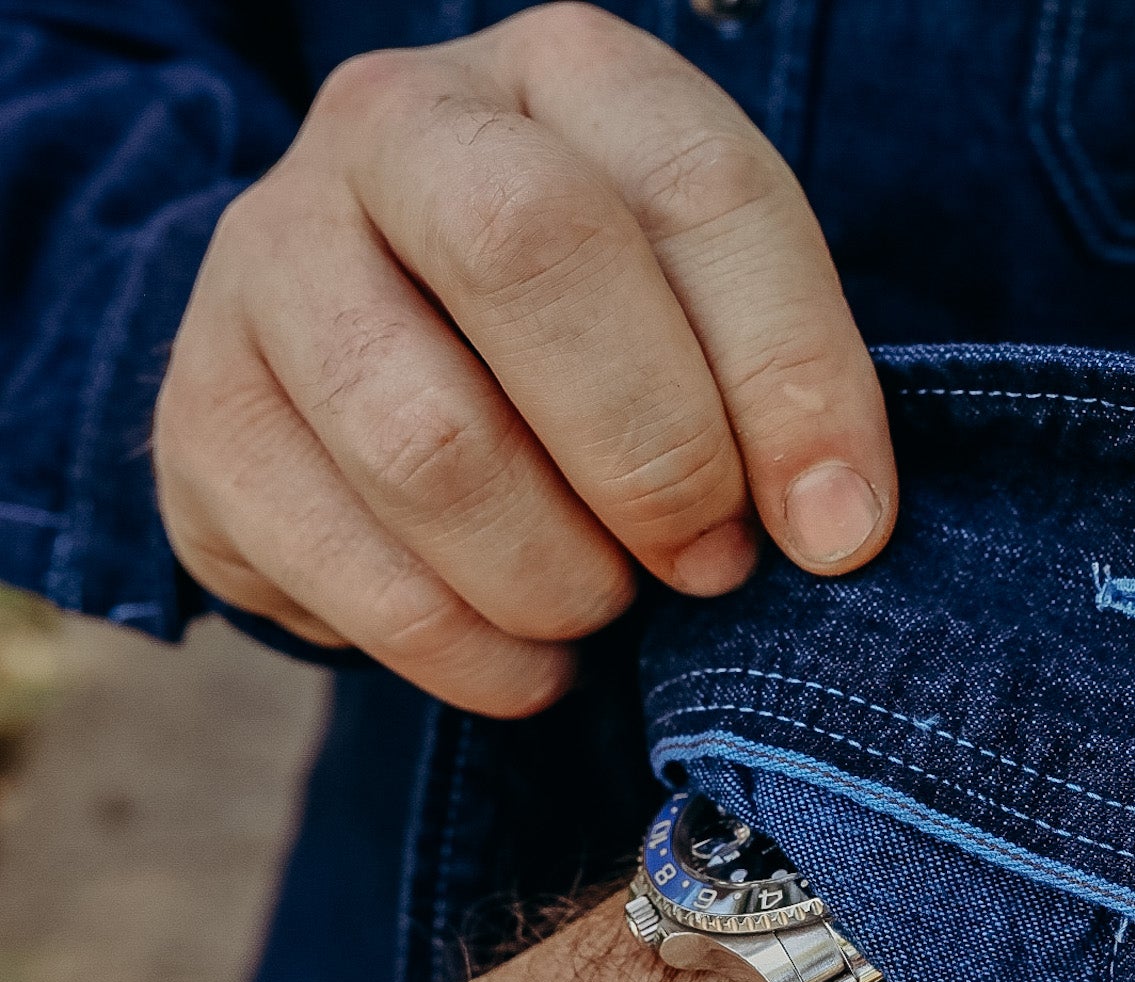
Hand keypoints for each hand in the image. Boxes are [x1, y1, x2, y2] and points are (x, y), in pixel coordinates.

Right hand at [153, 3, 896, 716]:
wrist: (393, 348)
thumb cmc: (602, 331)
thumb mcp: (708, 308)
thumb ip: (782, 384)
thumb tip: (835, 530)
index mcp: (564, 75)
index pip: (698, 186)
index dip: (791, 377)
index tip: (839, 528)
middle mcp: (395, 127)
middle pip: (528, 253)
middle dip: (656, 455)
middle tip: (709, 563)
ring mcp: (268, 259)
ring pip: (425, 440)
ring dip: (557, 576)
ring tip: (606, 606)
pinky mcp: (199, 413)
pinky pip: (342, 567)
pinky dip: (465, 650)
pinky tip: (525, 657)